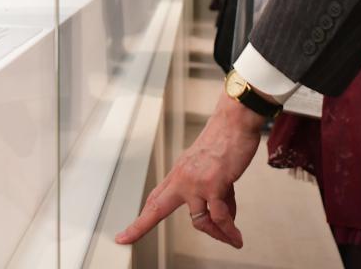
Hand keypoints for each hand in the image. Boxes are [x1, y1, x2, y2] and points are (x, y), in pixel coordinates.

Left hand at [115, 93, 264, 248]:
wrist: (236, 120)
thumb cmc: (227, 138)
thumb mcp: (212, 167)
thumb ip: (213, 191)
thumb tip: (224, 213)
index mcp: (180, 172)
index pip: (155, 198)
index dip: (140, 217)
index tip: (125, 232)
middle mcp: (183, 178)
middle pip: (156, 208)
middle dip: (139, 226)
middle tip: (124, 239)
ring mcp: (196, 182)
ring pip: (199, 221)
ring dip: (217, 234)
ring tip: (231, 238)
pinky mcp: (213, 184)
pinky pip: (219, 217)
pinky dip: (229, 231)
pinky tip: (236, 237)